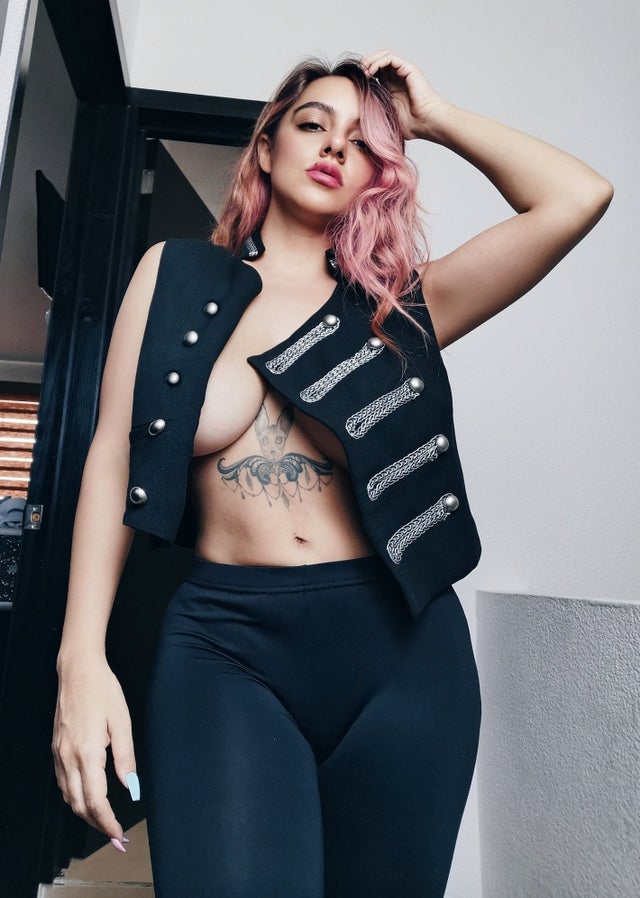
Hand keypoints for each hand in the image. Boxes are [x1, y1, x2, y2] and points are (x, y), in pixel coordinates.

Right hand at [52, 657, 137, 848]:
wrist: (77, 671)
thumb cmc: (102, 690)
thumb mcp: (121, 721)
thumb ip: (126, 757)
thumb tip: (131, 787)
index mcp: (87, 752)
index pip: (95, 800)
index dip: (107, 823)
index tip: (120, 836)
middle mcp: (68, 757)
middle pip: (79, 805)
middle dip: (98, 825)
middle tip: (116, 836)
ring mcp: (59, 754)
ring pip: (68, 797)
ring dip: (86, 813)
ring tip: (106, 821)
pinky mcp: (57, 749)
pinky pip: (64, 783)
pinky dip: (76, 797)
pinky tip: (89, 797)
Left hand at [361, 49, 447, 140]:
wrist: (427, 123)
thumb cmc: (412, 125)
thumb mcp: (385, 118)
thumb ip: (374, 112)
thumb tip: (356, 117)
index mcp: (391, 87)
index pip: (374, 72)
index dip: (363, 74)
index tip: (353, 83)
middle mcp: (396, 77)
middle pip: (377, 61)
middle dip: (364, 65)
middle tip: (355, 75)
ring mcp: (403, 72)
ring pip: (382, 55)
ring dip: (369, 60)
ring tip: (362, 72)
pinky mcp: (408, 69)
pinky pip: (390, 57)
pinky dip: (378, 61)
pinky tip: (371, 72)